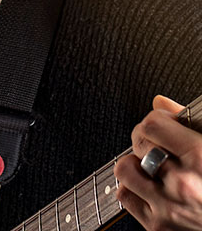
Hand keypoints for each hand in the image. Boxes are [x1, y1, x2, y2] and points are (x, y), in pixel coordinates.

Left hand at [115, 95, 201, 230]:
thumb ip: (196, 125)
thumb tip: (160, 103)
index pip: (152, 125)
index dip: (157, 120)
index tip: (164, 124)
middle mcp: (183, 184)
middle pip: (139, 143)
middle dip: (148, 138)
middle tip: (160, 144)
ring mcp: (168, 208)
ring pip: (125, 169)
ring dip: (136, 163)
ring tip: (153, 166)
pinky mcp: (159, 226)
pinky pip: (126, 196)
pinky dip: (133, 188)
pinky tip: (150, 186)